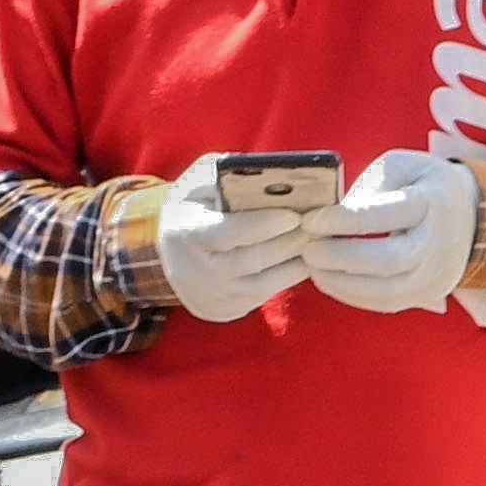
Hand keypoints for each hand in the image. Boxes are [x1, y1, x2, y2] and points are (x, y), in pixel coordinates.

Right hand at [151, 157, 316, 320]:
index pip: (228, 232)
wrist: (168, 251)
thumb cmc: (192, 206)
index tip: (295, 214)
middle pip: (253, 260)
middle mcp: (196, 270)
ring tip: (317, 241)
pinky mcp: (225, 310)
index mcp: (186, 232)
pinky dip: (287, 277)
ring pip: (264, 284)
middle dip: (289, 242)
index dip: (263, 225)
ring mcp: (211, 296)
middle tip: (318, 226)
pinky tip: (303, 258)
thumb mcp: (198, 181)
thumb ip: (228, 175)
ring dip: (296, 262)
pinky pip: (264, 296)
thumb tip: (273, 176)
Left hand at [303, 149, 484, 313]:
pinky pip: (386, 303)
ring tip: (314, 268)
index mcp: (432, 202)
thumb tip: (335, 215)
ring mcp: (437, 274)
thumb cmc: (423, 185)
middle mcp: (439, 243)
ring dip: (342, 283)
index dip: (343, 221)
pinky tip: (330, 280)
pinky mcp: (428, 294)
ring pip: (386, 291)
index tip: (311, 221)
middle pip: (388, 261)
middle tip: (309, 250)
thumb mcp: (401, 166)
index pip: (385, 215)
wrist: (469, 215)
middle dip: (341, 258)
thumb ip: (369, 185)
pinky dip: (353, 295)